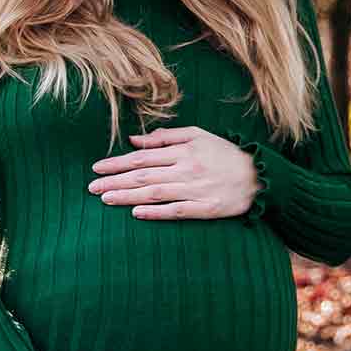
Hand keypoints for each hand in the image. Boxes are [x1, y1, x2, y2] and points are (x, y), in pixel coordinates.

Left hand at [88, 125, 258, 218]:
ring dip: (127, 196)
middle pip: (143, 175)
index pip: (143, 156)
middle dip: (115, 181)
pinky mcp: (205, 209)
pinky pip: (176, 211)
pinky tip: (136, 213)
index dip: (118, 162)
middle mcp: (187, 169)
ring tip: (105, 198)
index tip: (97, 167)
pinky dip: (155, 212)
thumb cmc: (225, 154)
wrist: (260, 177)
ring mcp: (196, 190)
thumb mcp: (197, 136)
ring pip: (154, 193)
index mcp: (183, 150)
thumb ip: (165, 137)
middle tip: (91, 187)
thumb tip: (134, 139)